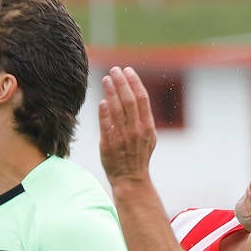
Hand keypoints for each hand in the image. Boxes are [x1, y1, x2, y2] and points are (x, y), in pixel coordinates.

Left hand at [98, 65, 156, 183]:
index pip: (142, 98)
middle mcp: (136, 130)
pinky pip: (106, 125)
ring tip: (105, 79)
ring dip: (111, 92)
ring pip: (116, 109)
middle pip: (129, 100)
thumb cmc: (138, 156)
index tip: (127, 70)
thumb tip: (134, 96)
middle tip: (114, 70)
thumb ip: (142, 118)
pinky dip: (104, 112)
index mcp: (147, 126)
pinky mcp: (109, 145)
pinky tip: (102, 101)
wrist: (131, 179)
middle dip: (121, 82)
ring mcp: (123, 137)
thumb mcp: (148, 137)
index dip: (134, 82)